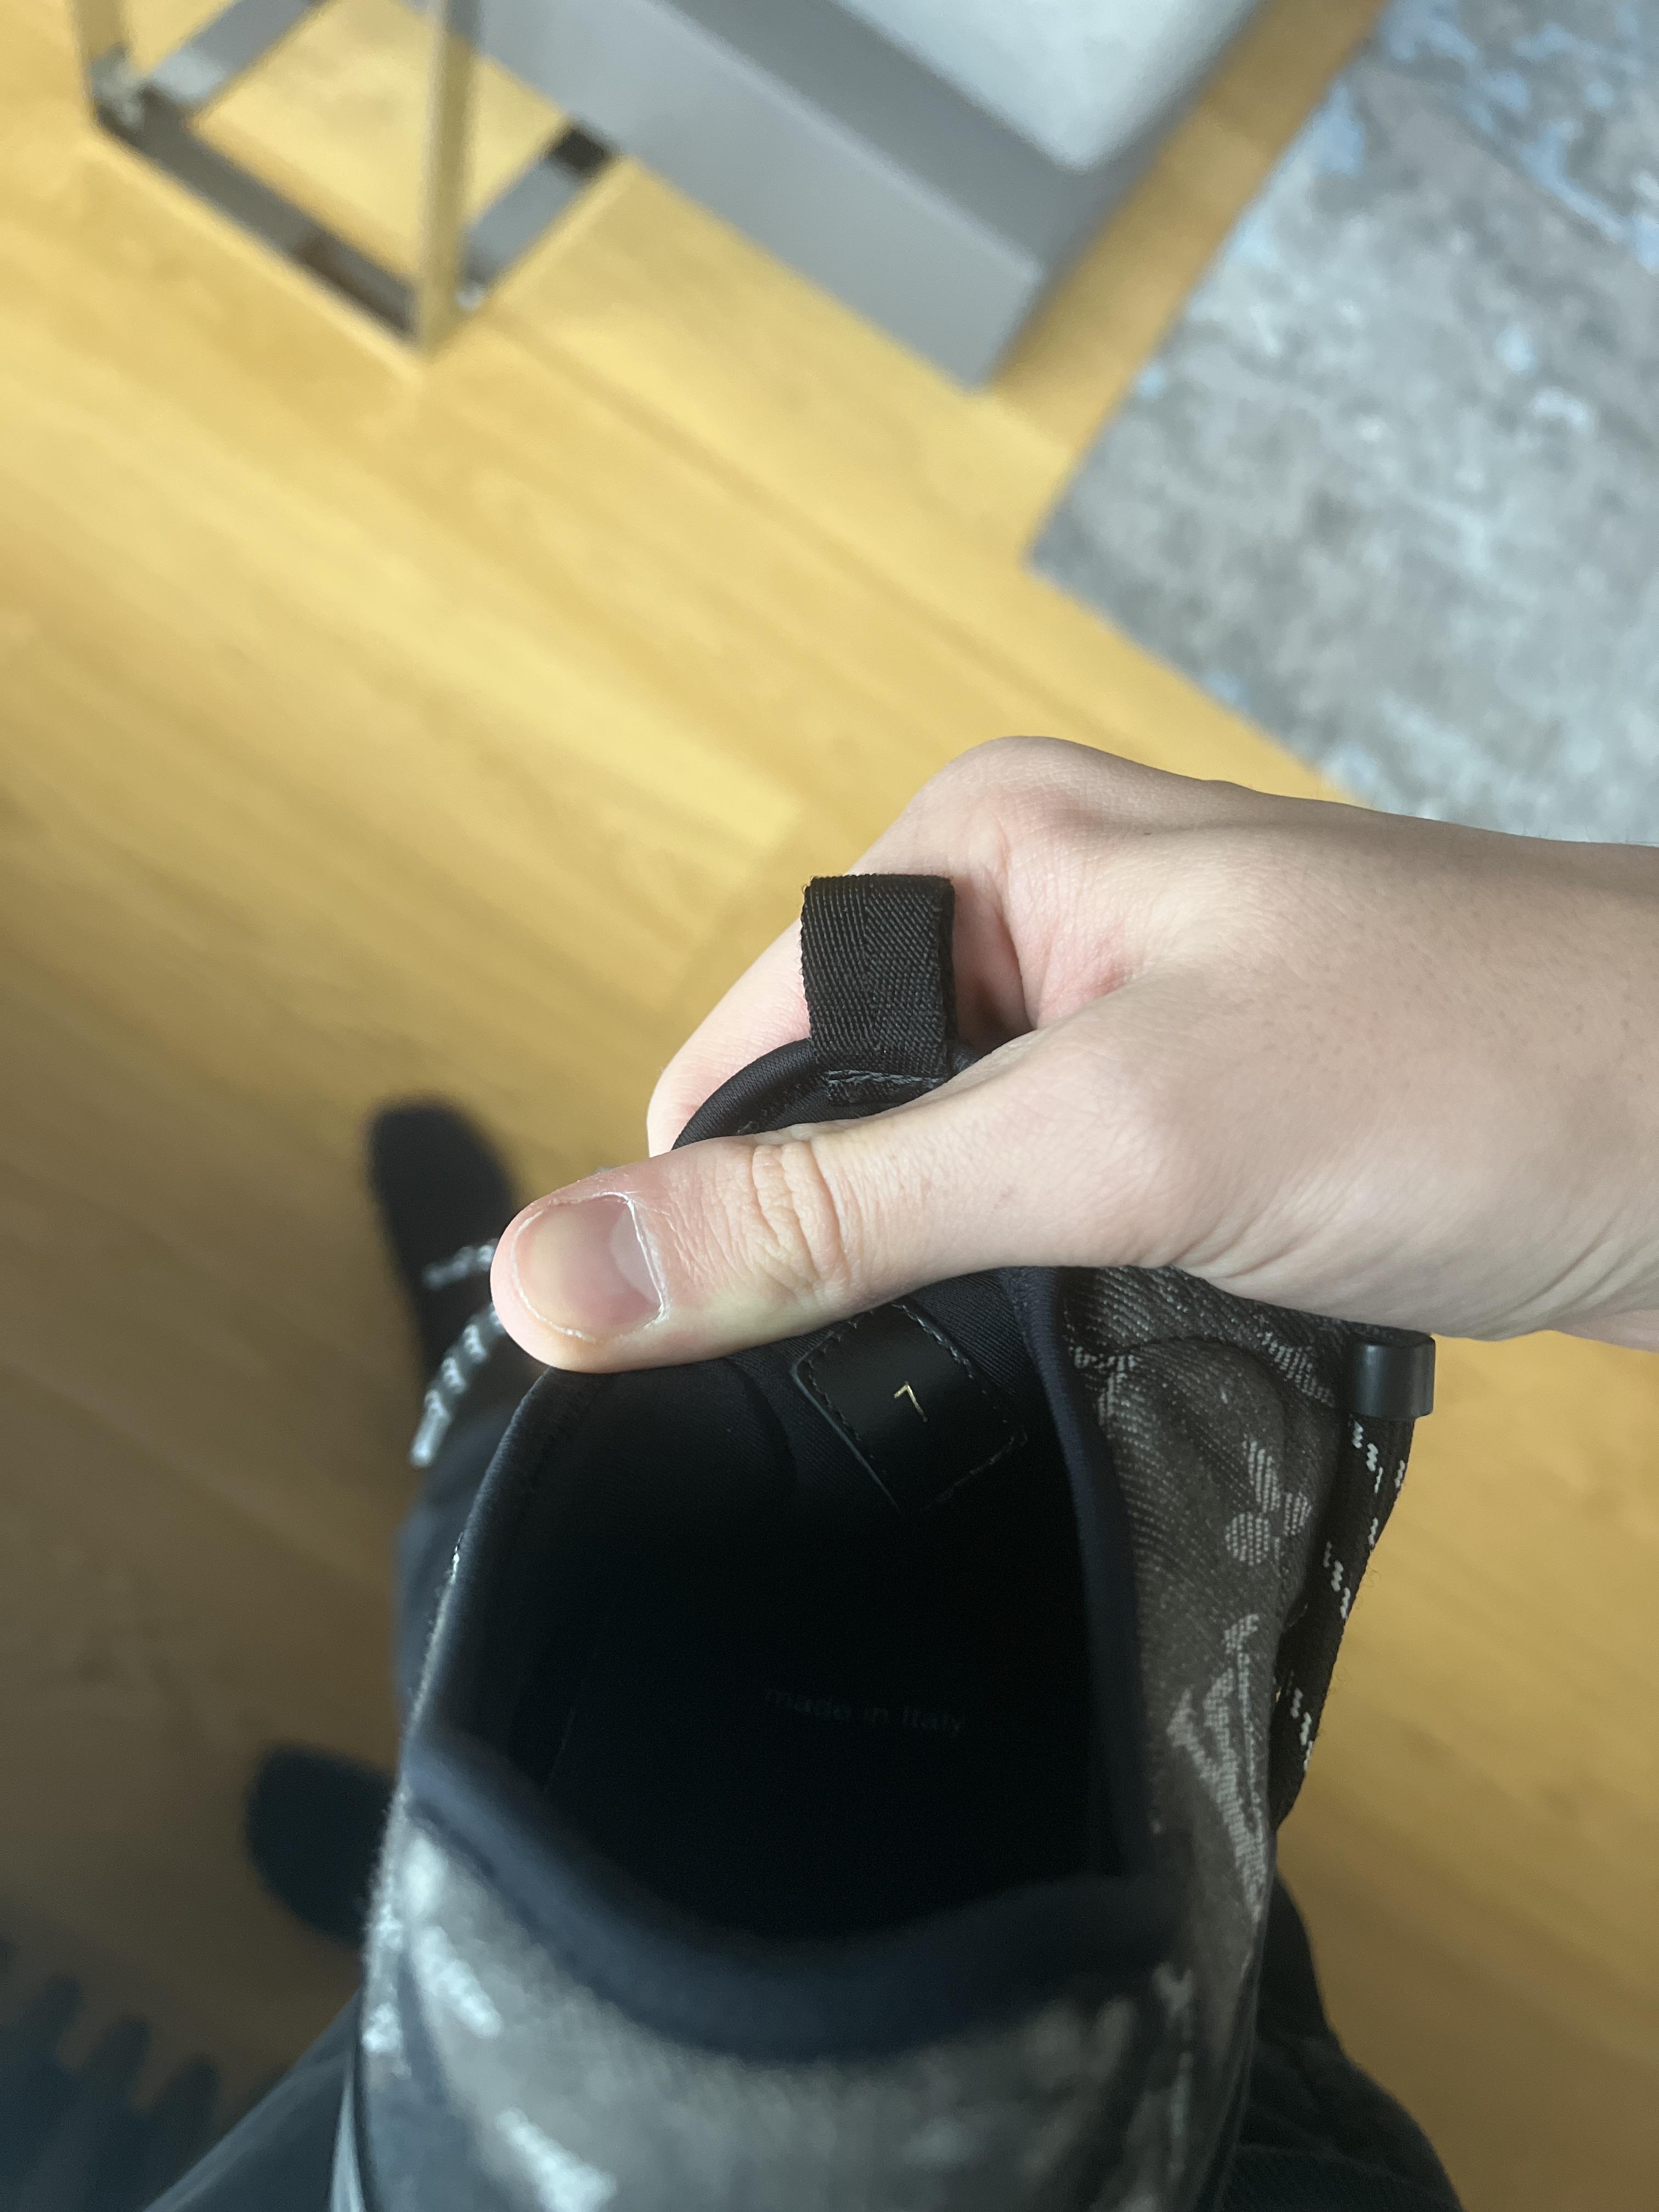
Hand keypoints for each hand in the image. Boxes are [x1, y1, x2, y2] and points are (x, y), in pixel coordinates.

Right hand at [492, 737, 1658, 1368]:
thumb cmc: (1477, 1068)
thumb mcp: (1104, 1142)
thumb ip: (825, 1213)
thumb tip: (560, 1274)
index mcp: (977, 847)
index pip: (740, 1054)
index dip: (724, 1212)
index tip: (758, 1351)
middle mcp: (1044, 911)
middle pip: (845, 1127)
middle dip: (877, 1259)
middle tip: (992, 1334)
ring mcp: (1135, 1016)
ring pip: (961, 1189)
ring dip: (995, 1290)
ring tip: (1101, 1325)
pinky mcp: (1213, 1111)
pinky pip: (1070, 1220)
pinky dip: (1082, 1299)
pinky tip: (1154, 1332)